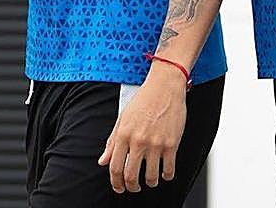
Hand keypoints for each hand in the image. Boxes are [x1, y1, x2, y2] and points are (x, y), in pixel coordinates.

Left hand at [98, 62, 187, 192]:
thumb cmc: (144, 100)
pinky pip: (169, 169)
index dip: (116, 182)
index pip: (115, 167)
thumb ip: (112, 142)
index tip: (119, 187)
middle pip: (131, 176)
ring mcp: (156, 143)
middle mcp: (138, 141)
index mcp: (124, 135)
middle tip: (134, 188)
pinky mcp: (172, 143)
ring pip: (151, 176)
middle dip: (131, 187)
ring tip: (150, 180)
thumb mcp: (123, 119)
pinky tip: (165, 174)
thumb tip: (103, 161)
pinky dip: (167, 176)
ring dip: (150, 183)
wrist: (165, 86)